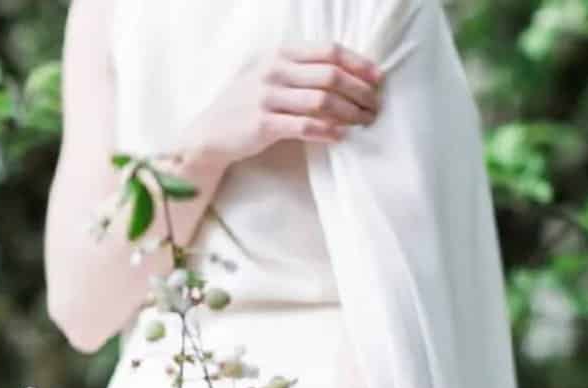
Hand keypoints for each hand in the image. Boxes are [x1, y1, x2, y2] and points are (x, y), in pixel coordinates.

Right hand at [182, 43, 382, 168]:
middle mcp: (274, 70)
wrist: (209, 133)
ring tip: (365, 122)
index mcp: (280, 53)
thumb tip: (343, 75)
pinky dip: (327, 131)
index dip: (358, 63)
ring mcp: (267, 96)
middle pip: (330, 75)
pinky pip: (304, 126)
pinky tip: (341, 136)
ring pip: (322, 100)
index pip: (329, 51)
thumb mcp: (268, 74)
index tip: (378, 78)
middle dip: (360, 91)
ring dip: (350, 112)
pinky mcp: (263, 124)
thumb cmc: (245, 105)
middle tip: (376, 106)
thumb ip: (299, 70)